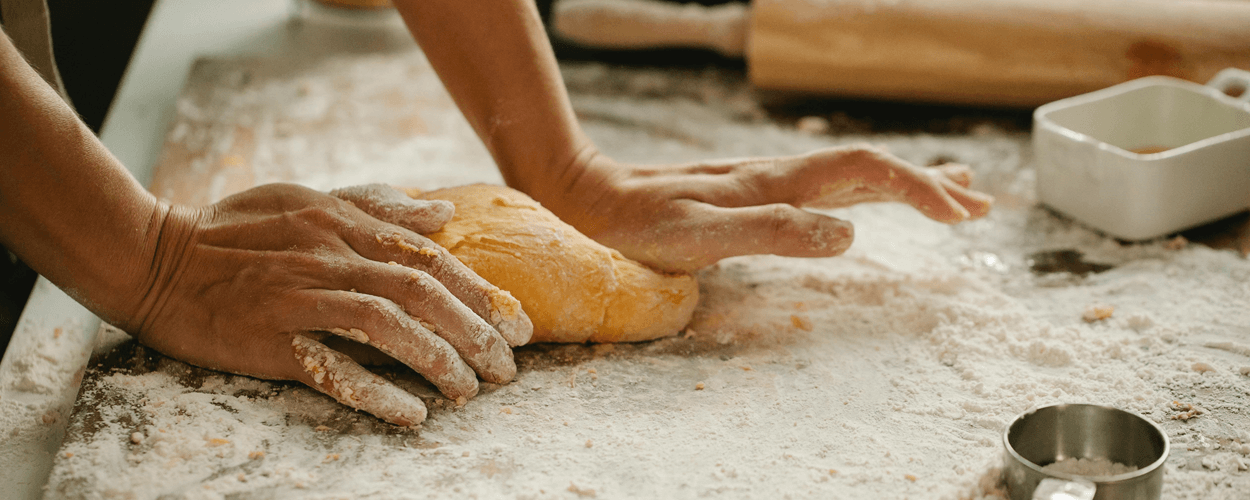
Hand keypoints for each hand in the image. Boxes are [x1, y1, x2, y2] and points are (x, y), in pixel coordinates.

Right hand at [122, 183, 531, 425]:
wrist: (153, 257)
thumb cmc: (232, 229)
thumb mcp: (306, 199)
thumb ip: (375, 206)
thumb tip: (439, 213)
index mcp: (343, 225)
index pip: (430, 258)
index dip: (481, 293)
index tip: (518, 324)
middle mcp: (330, 258)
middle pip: (422, 294)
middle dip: (476, 333)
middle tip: (509, 368)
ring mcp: (301, 299)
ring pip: (389, 327)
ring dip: (439, 361)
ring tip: (471, 391)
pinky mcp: (271, 340)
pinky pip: (334, 368)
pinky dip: (378, 391)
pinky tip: (413, 413)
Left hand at [530, 145, 992, 272]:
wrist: (591, 196)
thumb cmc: (639, 226)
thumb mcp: (701, 237)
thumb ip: (773, 233)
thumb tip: (851, 233)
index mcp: (777, 183)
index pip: (868, 172)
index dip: (920, 189)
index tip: (962, 217)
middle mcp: (779, 175)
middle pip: (872, 167)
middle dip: (929, 185)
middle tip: (981, 206)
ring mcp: (767, 182)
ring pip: (852, 174)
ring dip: (906, 184)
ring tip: (952, 195)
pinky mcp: (751, 194)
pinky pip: (824, 186)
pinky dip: (864, 190)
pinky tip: (864, 200)